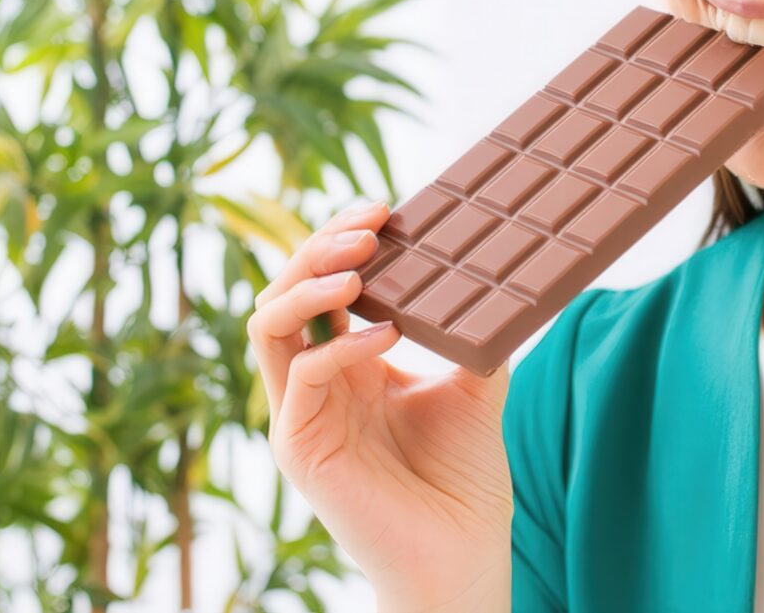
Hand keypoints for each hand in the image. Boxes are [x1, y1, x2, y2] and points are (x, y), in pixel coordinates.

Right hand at [248, 199, 512, 611]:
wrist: (461, 555)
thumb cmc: (465, 480)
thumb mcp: (473, 385)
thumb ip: (468, 331)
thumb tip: (495, 270)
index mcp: (348, 365)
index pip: (322, 285)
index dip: (342, 241)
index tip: (386, 209)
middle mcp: (315, 384)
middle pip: (284, 291)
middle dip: (319, 246)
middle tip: (369, 224)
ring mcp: (300, 414)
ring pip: (268, 322)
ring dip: (307, 282)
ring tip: (358, 262)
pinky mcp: (299, 447)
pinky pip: (299, 375)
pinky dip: (338, 343)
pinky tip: (386, 332)